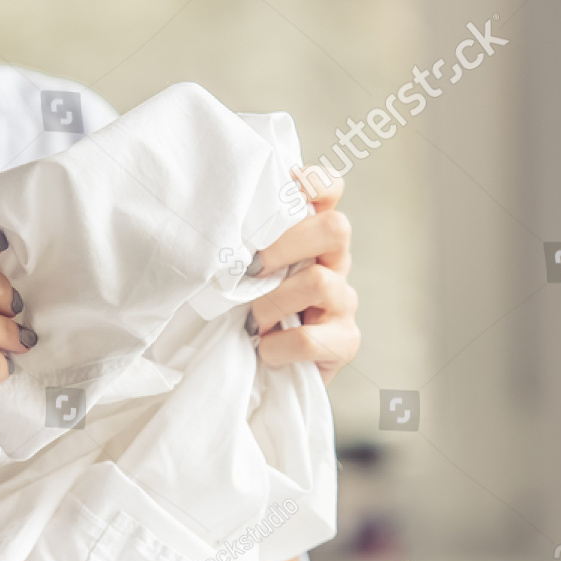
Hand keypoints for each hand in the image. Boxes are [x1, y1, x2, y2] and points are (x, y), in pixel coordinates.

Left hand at [246, 167, 360, 382]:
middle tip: (254, 269)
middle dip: (287, 245)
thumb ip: (241, 245)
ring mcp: (343, 301)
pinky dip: (277, 347)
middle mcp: (334, 263)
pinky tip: (265, 351)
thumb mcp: (236, 273)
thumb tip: (215, 221)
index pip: (328, 191)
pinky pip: (310, 338)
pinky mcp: (345, 341)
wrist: (258, 376)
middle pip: (336, 228)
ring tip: (254, 323)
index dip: (312, 184)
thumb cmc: (241, 317)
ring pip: (318, 282)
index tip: (282, 194)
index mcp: (310, 238)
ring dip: (272, 304)